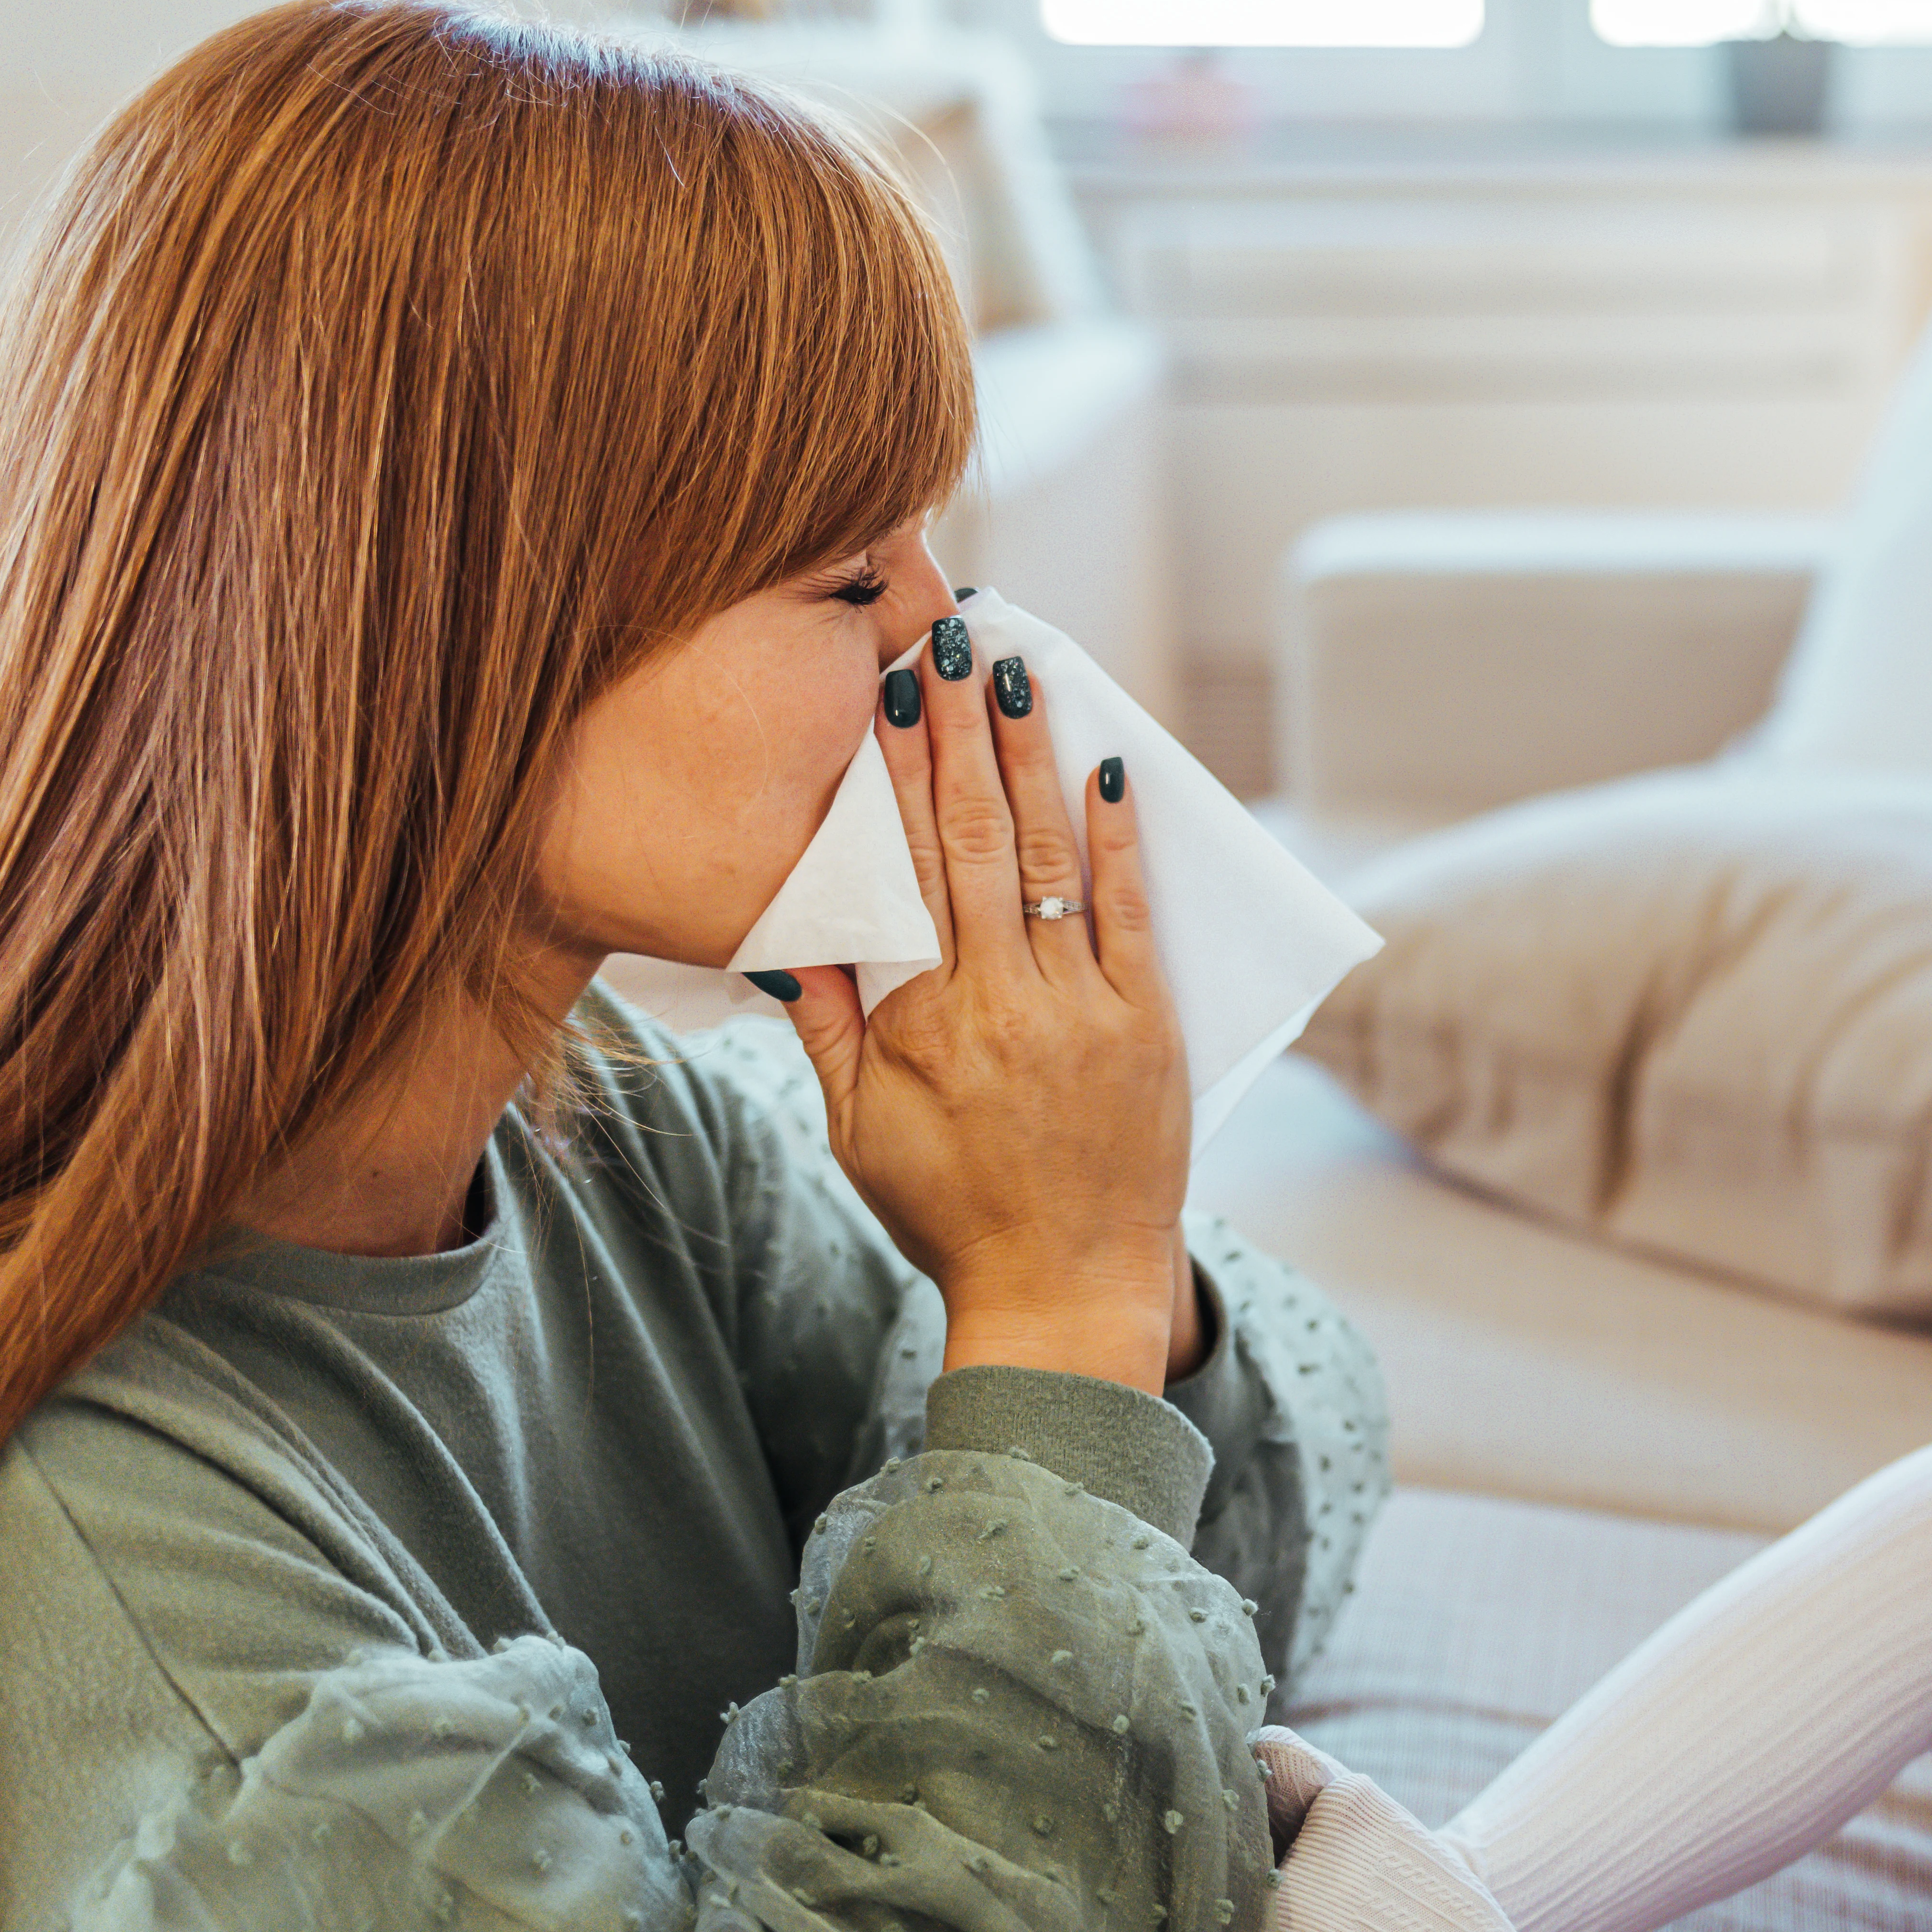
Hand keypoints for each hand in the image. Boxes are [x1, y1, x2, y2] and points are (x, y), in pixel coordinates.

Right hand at [784, 617, 1196, 1393]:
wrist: (1063, 1290)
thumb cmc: (950, 1212)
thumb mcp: (857, 1133)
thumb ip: (826, 1031)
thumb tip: (785, 940)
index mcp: (916, 1026)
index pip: (901, 870)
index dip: (894, 775)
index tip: (887, 693)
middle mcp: (995, 1006)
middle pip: (972, 842)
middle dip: (958, 733)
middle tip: (946, 641)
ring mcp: (1077, 1012)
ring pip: (1047, 859)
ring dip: (1030, 758)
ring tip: (1016, 675)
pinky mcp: (1146, 1026)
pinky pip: (1126, 913)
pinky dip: (1116, 838)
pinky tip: (1107, 767)